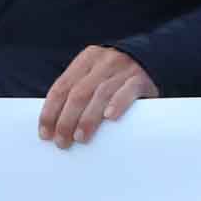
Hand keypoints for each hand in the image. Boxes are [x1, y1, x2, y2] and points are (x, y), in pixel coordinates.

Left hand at [40, 44, 155, 148]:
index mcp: (86, 59)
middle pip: (78, 93)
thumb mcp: (96, 74)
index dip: (50, 111)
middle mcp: (103, 62)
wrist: (155, 58)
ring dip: (88, 118)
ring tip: (80, 138)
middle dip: (66, 120)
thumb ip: (79, 90)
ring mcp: (123, 69)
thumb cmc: (117, 77)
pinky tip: (110, 118)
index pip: (61, 87)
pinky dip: (117, 103)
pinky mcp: (140, 79)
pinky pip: (128, 91)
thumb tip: (55, 125)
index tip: (45, 134)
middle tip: (62, 142)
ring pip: (100, 94)